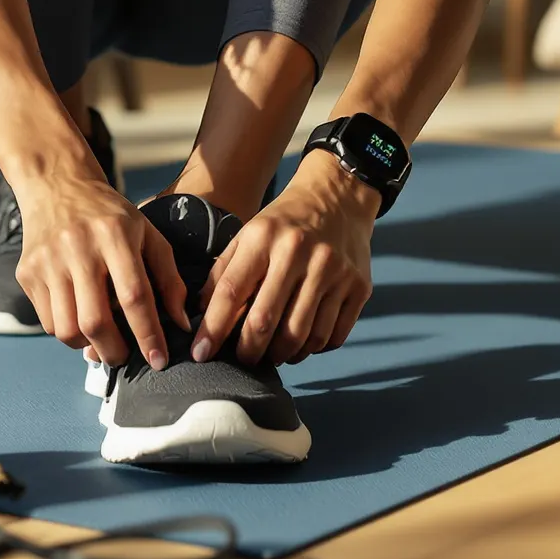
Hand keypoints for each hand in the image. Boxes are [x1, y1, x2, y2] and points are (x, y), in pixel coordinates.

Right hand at [15, 168, 188, 368]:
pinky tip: (79, 320)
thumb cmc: (109, 214)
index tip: (159, 360)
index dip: (149, 334)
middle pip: (95, 321)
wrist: (56, 185)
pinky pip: (47, 322)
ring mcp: (47, 262)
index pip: (134, 295)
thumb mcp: (147, 234)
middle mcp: (78, 248)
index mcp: (114, 235)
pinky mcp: (27, 273)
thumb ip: (168, 278)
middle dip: (115, 351)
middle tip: (125, 357)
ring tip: (102, 340)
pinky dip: (67, 333)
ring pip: (66, 329)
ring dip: (88, 347)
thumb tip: (181, 324)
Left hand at [193, 154, 376, 365]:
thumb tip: (202, 316)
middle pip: (266, 321)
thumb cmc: (284, 224)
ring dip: (283, 355)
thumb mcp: (248, 235)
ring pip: (302, 336)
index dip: (212, 328)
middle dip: (249, 351)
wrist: (338, 198)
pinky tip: (303, 343)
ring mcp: (334, 271)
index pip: (231, 292)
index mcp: (264, 238)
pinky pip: (333, 335)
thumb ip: (224, 273)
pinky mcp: (359, 286)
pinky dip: (314, 349)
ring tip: (274, 354)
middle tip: (244, 360)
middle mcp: (300, 253)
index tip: (200, 354)